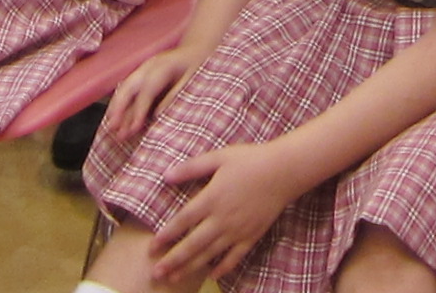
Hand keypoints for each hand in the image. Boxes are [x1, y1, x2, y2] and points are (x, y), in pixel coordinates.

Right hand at [103, 47, 195, 146]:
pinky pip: (128, 90)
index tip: (134, 129)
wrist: (198, 47)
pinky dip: (121, 104)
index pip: (147, 90)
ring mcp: (144, 69)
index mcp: (163, 65)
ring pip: (125, 88)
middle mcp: (149, 66)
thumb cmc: (199, 64)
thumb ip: (176, 94)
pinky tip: (116, 118)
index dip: (140, 110)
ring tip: (111, 128)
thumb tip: (159, 114)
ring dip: (116, 108)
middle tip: (113, 128)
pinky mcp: (142, 75)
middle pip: (129, 86)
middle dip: (119, 108)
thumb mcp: (194, 78)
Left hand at [157, 137, 309, 284]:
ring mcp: (237, 231)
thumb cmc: (250, 160)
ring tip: (174, 278)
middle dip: (173, 260)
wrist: (283, 171)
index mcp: (212, 198)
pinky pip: (234, 258)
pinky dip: (222, 268)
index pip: (183, 220)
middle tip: (156, 273)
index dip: (167, 235)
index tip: (152, 246)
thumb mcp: (219, 157)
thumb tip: (166, 175)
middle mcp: (222, 219)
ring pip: (209, 254)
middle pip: (192, 244)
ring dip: (190, 267)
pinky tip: (211, 276)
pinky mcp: (251, 237)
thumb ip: (191, 167)